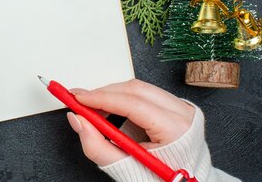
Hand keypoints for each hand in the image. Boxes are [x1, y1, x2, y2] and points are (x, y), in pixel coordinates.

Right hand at [66, 79, 194, 166]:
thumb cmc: (159, 180)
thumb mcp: (126, 168)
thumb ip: (98, 147)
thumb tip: (78, 121)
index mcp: (176, 130)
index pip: (132, 103)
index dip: (101, 98)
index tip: (78, 98)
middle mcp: (183, 113)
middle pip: (135, 90)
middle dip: (104, 93)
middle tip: (80, 101)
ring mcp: (183, 108)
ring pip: (140, 88)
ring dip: (113, 95)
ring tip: (94, 109)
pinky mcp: (177, 107)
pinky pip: (147, 94)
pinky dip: (125, 99)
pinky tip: (113, 110)